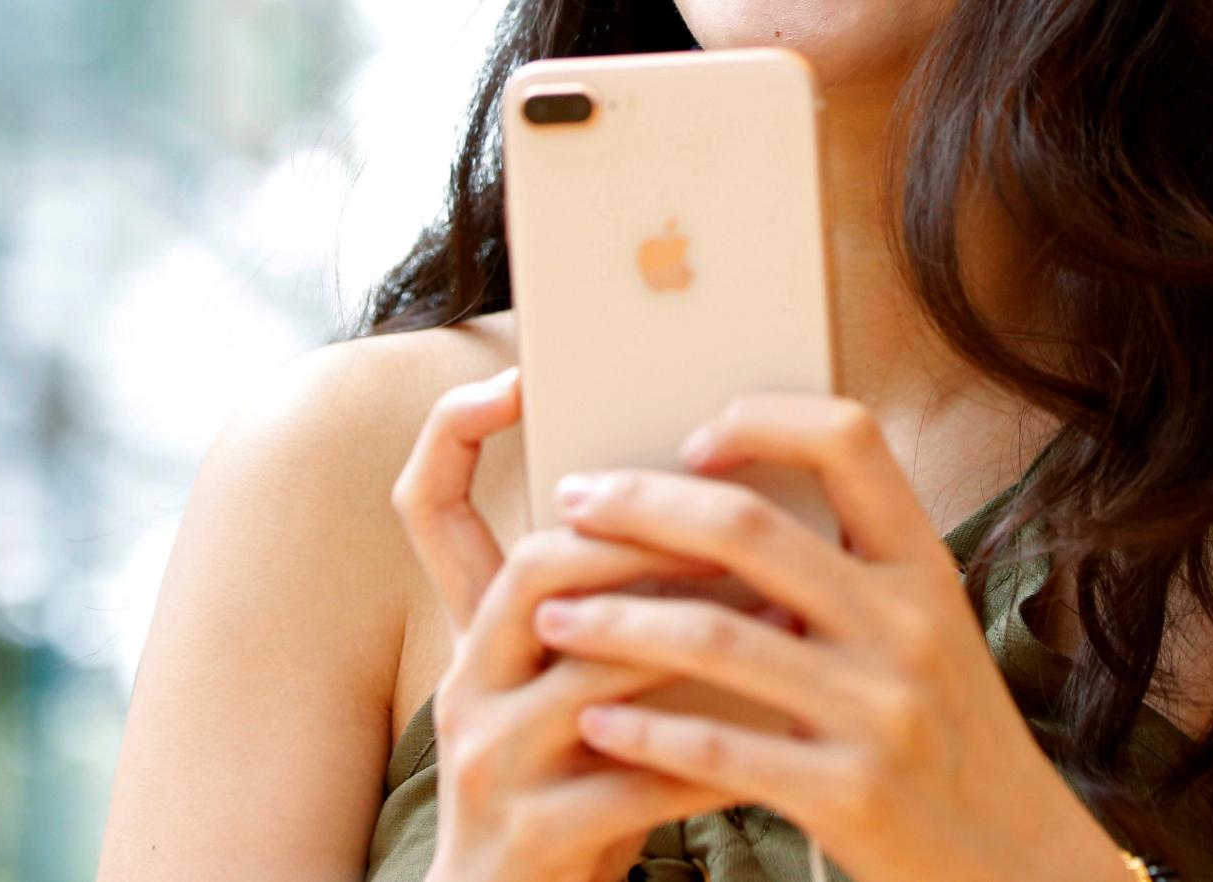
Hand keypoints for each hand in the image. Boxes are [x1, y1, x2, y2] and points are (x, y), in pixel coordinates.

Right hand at [390, 366, 749, 881]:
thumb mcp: (580, 690)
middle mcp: (465, 682)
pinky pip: (628, 779)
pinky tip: (772, 741)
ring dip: (697, 641)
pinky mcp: (528, 835)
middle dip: (640, 537)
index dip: (453, 432)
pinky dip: (706, 754)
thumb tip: (726, 514)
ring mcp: (488, 761)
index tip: (516, 376)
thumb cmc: (579, 788)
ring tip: (784, 620)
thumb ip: (622, 611)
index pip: (428, 507)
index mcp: (477, 634)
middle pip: (534, 569)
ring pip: (593, 672)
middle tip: (734, 520)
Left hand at [533, 393, 1131, 881]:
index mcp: (925, 570)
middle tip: (572, 502)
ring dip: (614, 620)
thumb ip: (854, 575)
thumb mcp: (930, 635)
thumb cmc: (950, 741)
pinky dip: (645, 730)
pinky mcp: (849, 797)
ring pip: (715, 636)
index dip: (763, 422)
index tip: (690, 440)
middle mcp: (907, 627)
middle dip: (642, 508)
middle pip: (751, 530)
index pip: (850, 440)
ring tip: (550, 616)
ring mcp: (880, 713)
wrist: (1019, 867)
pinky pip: (721, 748)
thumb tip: (724, 508)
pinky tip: (595, 721)